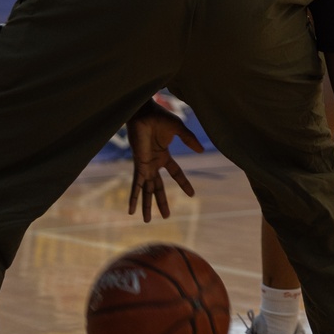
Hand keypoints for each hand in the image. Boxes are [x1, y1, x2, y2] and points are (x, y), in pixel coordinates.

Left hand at [127, 99, 203, 222]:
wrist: (142, 112)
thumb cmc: (159, 116)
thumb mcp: (178, 129)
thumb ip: (189, 139)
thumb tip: (202, 151)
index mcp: (164, 156)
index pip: (176, 173)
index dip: (184, 183)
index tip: (192, 194)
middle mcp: (154, 164)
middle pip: (159, 188)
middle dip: (162, 202)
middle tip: (167, 216)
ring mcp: (145, 166)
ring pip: (148, 190)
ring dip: (147, 205)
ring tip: (147, 221)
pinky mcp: (138, 165)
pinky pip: (136, 185)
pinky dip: (134, 197)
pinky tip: (131, 210)